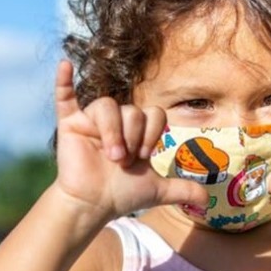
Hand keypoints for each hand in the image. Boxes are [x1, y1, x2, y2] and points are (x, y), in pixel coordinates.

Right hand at [52, 60, 208, 216]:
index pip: (154, 113)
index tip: (144, 157)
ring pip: (107, 105)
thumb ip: (183, 190)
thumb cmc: (122, 195)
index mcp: (136, 129)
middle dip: (133, 137)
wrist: (94, 205)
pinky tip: (64, 65)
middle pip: (132, 110)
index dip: (152, 134)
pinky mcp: (70, 124)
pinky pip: (65, 96)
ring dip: (113, 132)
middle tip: (124, 161)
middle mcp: (116, 120)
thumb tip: (207, 199)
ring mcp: (91, 120)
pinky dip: (63, 81)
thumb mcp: (158, 190)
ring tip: (112, 155)